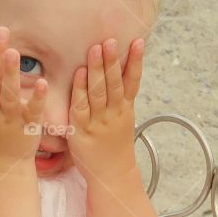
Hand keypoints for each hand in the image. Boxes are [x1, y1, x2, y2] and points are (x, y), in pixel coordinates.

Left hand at [66, 37, 144, 184]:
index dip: (136, 62)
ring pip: (99, 92)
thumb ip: (121, 98)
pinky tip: (79, 73)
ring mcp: (98, 122)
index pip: (133, 81)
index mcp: (126, 110)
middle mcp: (114, 114)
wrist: (111, 176)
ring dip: (97, 69)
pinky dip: (80, 89)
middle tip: (110, 40)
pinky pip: (81, 106)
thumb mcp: (124, 120)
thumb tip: (119, 72)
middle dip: (112, 61)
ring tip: (95, 48)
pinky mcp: (81, 130)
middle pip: (114, 83)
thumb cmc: (114, 147)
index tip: (139, 42)